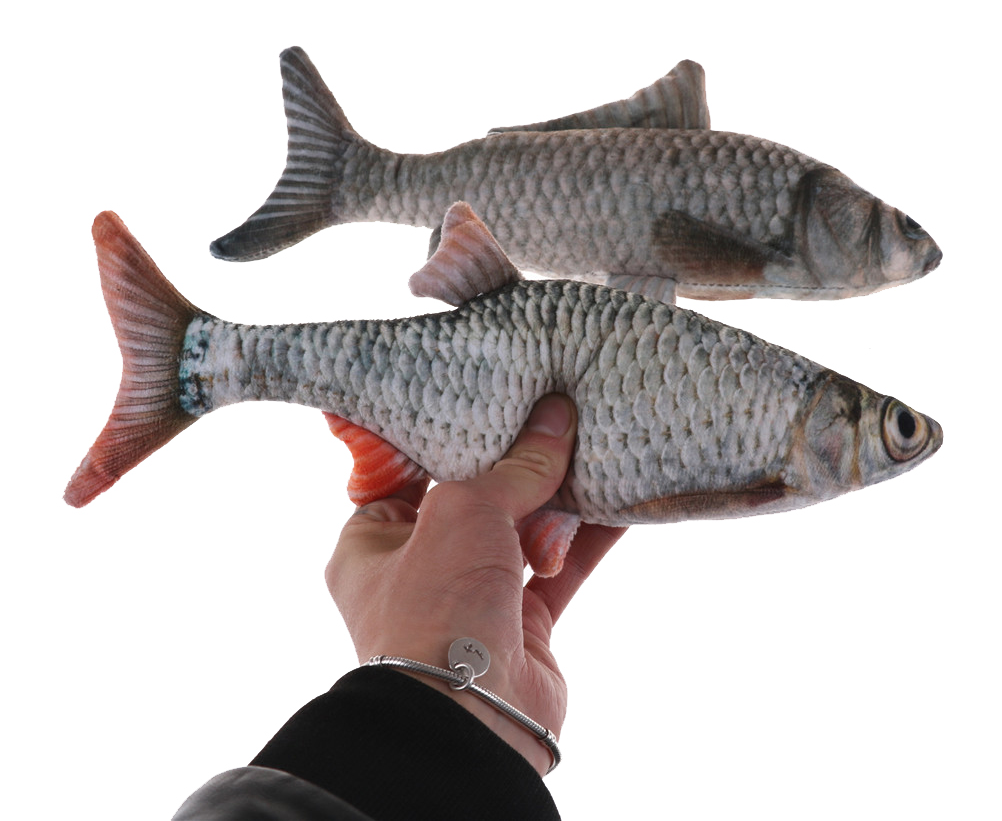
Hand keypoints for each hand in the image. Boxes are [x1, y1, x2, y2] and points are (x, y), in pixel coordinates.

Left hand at [325, 394, 625, 774]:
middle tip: (549, 414)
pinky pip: (558, 566)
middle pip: (473, 498)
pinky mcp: (522, 624)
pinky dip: (587, 537)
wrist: (471, 718)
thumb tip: (556, 419)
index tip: (484, 400)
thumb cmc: (436, 607)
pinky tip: (619, 501)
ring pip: (520, 531)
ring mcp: (472, 596)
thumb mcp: (465, 512)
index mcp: (373, 541)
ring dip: (557, 497)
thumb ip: (514, 467)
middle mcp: (419, 567)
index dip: (447, 437)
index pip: (407, 472)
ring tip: (592, 445)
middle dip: (514, 463)